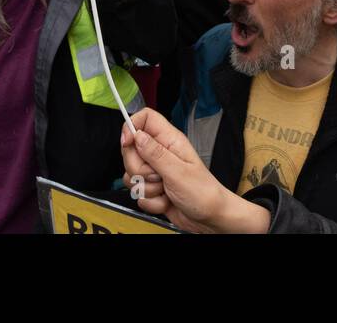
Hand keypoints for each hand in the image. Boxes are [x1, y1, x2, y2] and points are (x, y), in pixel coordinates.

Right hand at [121, 109, 269, 233]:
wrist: (209, 218)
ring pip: (131, 174)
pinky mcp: (151, 188)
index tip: (127, 142)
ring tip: (165, 189)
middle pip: (131, 149)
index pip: (145, 118)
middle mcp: (161, 154)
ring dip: (146, 188)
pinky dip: (150, 201)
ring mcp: (155, 171)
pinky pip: (137, 193)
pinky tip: (166, 200)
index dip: (131, 126)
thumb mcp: (178, 171)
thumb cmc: (203, 192)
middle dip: (139, 168)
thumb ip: (155, 153)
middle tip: (157, 175)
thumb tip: (137, 135)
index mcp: (170, 141)